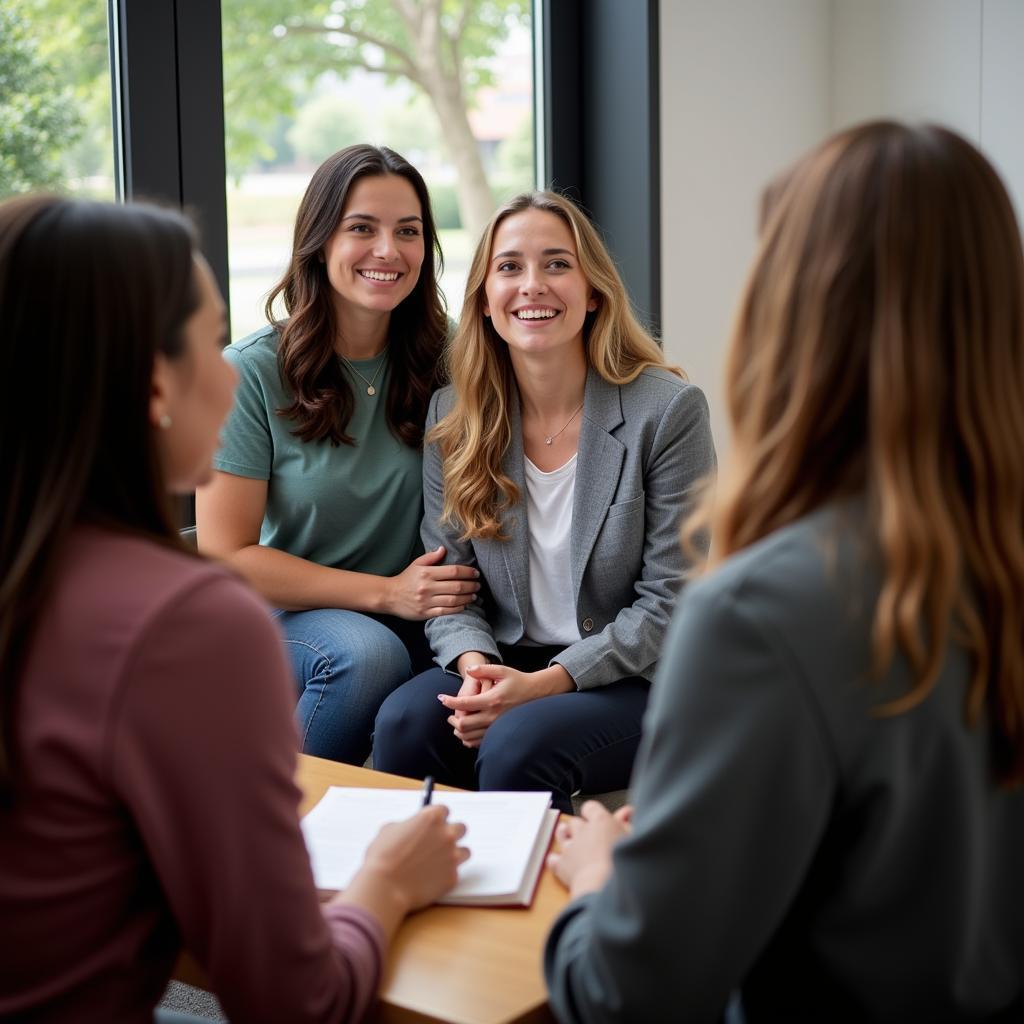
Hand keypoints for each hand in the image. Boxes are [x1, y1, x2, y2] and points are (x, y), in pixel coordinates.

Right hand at [357, 805, 469, 911]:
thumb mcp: (390, 830)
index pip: (444, 811)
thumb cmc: (383, 858)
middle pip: (460, 829)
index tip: (433, 826)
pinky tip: (431, 879)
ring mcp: (452, 856)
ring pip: (465, 852)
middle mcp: (447, 834)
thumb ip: (408, 826)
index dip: (437, 819)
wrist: (384, 887)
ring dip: (454, 855)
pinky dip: (446, 876)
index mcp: (432, 817)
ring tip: (438, 862)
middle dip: (450, 835)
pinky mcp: (453, 877)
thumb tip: (412, 830)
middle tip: (438, 844)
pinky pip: (455, 873)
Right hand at [384, 546, 479, 619]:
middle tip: (478, 585)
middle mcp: (428, 587)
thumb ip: (431, 557)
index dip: (468, 572)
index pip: (453, 571)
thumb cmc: (405, 579)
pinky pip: (445, 612)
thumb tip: (443, 549)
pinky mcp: (425, 613)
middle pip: (456, 586)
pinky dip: (457, 609)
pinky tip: (464, 606)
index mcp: (427, 573)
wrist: (389, 596)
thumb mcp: (416, 564)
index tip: (476, 573)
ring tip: (474, 595)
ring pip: (453, 600)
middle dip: (471, 585)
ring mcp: (426, 601)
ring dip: (467, 598)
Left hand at [438, 662, 573, 747]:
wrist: (535, 693)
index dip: (449, 701)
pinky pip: (478, 742)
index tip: (441, 698)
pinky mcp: (498, 732)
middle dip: (452, 719)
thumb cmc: (517, 680)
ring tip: (456, 721)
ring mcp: (496, 726)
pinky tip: (467, 730)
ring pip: (469, 736)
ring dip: (458, 729)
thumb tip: (468, 671)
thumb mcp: (502, 670)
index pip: (464, 704)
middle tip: (449, 713)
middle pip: (463, 724)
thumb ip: (483, 670)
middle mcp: (493, 716)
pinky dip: (468, 738)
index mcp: (492, 699)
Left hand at [546, 801, 631, 898]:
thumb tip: (629, 812)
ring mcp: (570, 847)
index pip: (591, 807)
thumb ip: (629, 823)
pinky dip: (556, 860)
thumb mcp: (633, 839)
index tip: (598, 819)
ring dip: (565, 836)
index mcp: (601, 821)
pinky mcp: (562, 865)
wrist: (606, 886)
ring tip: (573, 843)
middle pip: (576, 821)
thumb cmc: (623, 864)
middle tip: (589, 836)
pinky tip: (564, 864)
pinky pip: (553, 858)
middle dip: (580, 827)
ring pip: (561, 833)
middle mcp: (583, 831)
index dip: (593, 813)